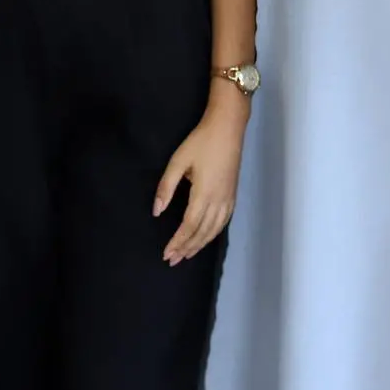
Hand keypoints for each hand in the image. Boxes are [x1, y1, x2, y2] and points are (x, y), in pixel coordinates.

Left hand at [153, 110, 242, 263]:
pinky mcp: (232, 196)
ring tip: (186, 255)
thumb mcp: (178, 161)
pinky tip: (206, 238)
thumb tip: (157, 211)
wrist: (228, 129)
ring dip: (199, 245)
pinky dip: (213, 235)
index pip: (189, 226)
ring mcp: (228, 200)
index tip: (166, 253)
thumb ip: (166, 187)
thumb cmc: (200, 142)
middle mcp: (218, 201)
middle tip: (172, 260)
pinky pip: (223, 223)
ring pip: (214, 230)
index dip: (177, 242)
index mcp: (203, 194)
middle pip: (201, 233)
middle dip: (186, 248)